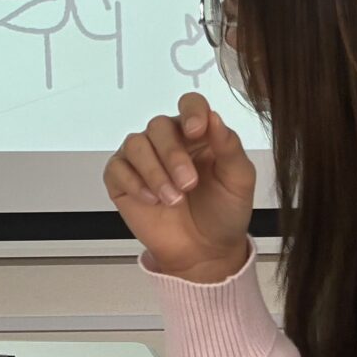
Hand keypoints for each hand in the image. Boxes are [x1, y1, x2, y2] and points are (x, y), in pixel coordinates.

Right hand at [103, 92, 257, 282]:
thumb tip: (214, 117)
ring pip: (135, 144)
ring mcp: (142, 159)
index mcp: (197, 134)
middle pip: (158, 125)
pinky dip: (134, 183)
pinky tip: (152, 201)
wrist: (205, 252)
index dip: (191, 111)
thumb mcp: (238, 180)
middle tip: (188, 185)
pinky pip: (117, 168)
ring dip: (154, 172)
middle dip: (173, 155)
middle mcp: (167, 141)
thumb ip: (229, 147)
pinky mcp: (121, 179)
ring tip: (172, 199)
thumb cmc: (224, 213)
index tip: (196, 131)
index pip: (190, 104)